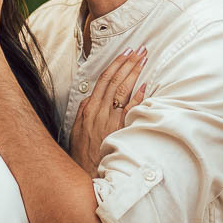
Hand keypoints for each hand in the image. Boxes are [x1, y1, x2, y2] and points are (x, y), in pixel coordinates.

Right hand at [70, 48, 147, 174]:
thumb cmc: (82, 152)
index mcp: (90, 108)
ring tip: (143, 60)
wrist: (86, 171)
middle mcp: (100, 111)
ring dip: (133, 73)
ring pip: (123, 91)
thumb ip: (85, 111)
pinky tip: (145, 85)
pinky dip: (138, 97)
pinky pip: (130, 110)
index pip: (104, 79)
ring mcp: (111, 120)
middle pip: (115, 81)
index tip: (125, 53)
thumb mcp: (77, 129)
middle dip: (128, 63)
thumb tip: (91, 98)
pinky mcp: (120, 129)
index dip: (116, 64)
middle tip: (139, 51)